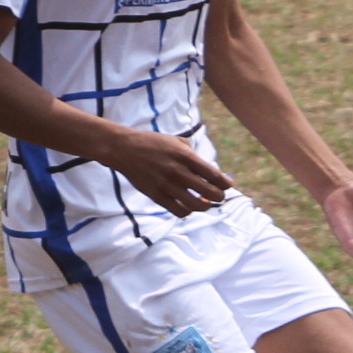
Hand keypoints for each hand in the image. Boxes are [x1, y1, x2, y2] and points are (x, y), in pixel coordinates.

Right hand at [114, 129, 234, 216]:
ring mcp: (166, 185)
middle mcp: (178, 171)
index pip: (214, 175)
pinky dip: (188, 211)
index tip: (228, 185)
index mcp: (185, 156)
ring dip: (205, 206)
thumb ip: (192, 153)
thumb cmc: (152, 143)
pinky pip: (179, 211)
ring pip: (196, 206)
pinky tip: (188, 206)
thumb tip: (208, 170)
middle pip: (209, 192)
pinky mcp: (156, 195)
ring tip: (205, 203)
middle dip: (219, 197)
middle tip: (219, 196)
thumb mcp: (175, 141)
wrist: (124, 149)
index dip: (225, 183)